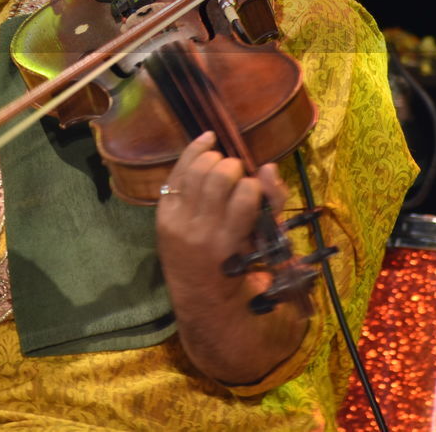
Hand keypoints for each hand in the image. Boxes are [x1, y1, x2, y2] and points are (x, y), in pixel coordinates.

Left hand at [155, 132, 288, 288]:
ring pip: (197, 170)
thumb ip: (273, 204)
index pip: (246, 194)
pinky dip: (193, 152)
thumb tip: (268, 167)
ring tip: (221, 166)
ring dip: (214, 160)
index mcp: (231, 242)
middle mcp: (202, 231)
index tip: (253, 191)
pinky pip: (177, 173)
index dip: (254, 184)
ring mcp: (178, 222)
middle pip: (219, 176)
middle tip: (237, 176)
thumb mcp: (265, 244)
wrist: (200, 296)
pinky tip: (207, 140)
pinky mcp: (163, 214)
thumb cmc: (241, 269)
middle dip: (234, 167)